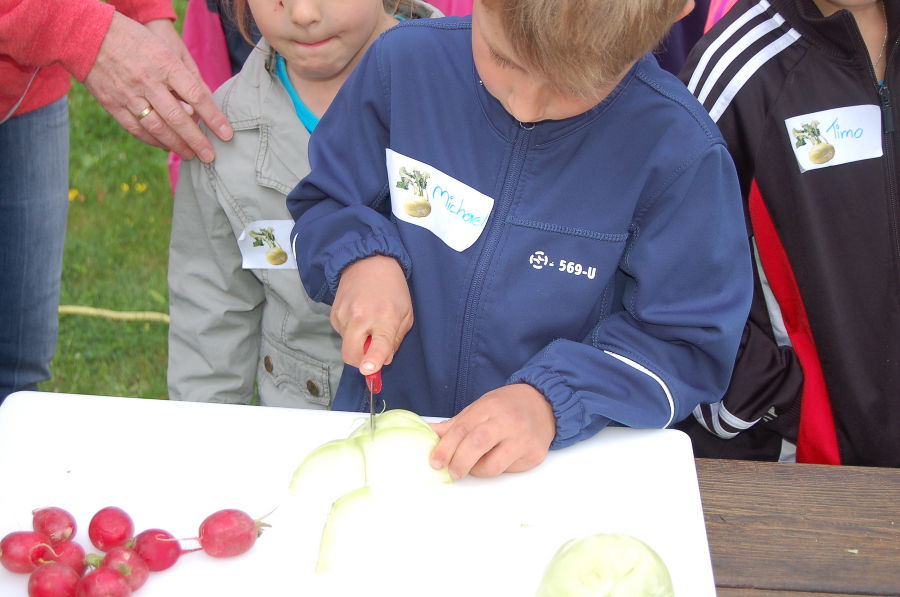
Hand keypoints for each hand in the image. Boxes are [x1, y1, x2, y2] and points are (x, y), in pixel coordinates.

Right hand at [83, 13, 232, 161]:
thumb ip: (184, 75)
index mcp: (165, 64)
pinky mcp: (112, 103)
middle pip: (178, 118)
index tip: (226, 134)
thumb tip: (204, 99)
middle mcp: (148, 81)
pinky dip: (152, 140)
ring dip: (176, 145)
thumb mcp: (164, 48)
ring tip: (191, 155)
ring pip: (157, 127)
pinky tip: (164, 147)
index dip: (213, 118)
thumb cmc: (135, 39)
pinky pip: (136, 128)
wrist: (88, 33)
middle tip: (210, 156)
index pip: (197, 96)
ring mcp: (128, 94)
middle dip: (197, 140)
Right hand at [330, 256, 412, 374]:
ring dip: (358, 341)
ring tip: (368, 321)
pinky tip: (358, 315)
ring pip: (347, 346)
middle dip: (360, 361)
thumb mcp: (406, 314)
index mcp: (385, 317)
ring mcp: (344, 315)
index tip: (368, 369)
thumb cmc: (392, 289)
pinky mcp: (334, 314)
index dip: (372, 359)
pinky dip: (351, 332)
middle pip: (352, 354)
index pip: (378, 344)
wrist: (368, 263)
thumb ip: (396, 341)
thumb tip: (382, 361)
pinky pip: (342, 334)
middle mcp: (361, 317)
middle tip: (371, 351)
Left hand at [429, 384, 555, 478]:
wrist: (544, 403)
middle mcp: (508, 421)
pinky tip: (499, 459)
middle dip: (459, 462)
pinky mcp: (534, 454)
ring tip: (476, 466)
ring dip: (478, 470)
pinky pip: (509, 470)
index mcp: (490, 406)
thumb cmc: (506, 407)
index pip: (463, 429)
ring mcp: (523, 438)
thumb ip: (455, 424)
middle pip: (477, 445)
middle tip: (452, 472)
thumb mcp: (480, 408)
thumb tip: (427, 432)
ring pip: (493, 466)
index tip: (435, 462)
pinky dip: (498, 469)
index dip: (446, 447)